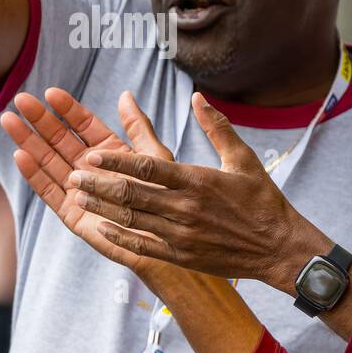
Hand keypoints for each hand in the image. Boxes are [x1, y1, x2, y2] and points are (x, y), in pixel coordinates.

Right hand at [0, 88, 185, 290]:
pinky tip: (20, 155)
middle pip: (59, 139)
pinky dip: (34, 173)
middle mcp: (89, 168)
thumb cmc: (164, 199)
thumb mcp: (153, 157)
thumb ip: (138, 127)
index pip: (82, 124)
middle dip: (39, 120)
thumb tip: (125, 95)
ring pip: (47, 160)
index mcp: (108, 151)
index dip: (67, 109)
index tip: (50, 93)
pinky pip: (48, 190)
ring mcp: (78, 189)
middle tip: (20, 100)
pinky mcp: (71, 212)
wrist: (164, 239)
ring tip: (9, 121)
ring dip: (28, 141)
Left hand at [68, 91, 329, 287]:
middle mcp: (185, 209)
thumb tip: (197, 96)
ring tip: (77, 197)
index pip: (147, 168)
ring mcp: (181, 235)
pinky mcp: (181, 255)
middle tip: (73, 175)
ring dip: (101, 208)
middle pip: (131, 195)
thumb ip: (217, 126)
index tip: (92, 155)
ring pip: (131, 220)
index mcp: (197, 181)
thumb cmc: (262, 200)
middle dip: (98, 185)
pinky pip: (142, 245)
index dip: (115, 162)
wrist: (278, 248)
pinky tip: (100, 227)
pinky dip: (119, 236)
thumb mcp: (243, 158)